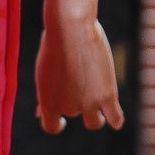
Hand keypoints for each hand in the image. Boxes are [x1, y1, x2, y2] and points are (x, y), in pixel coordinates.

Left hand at [34, 15, 124, 135]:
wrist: (71, 27)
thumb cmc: (54, 44)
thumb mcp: (44, 73)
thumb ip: (44, 96)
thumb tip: (39, 114)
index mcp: (47, 102)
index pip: (51, 127)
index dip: (56, 124)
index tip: (61, 121)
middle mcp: (67, 106)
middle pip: (73, 113)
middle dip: (75, 102)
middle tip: (78, 81)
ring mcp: (89, 102)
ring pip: (94, 122)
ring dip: (96, 118)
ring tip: (98, 109)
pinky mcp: (108, 95)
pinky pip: (115, 119)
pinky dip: (115, 121)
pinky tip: (114, 120)